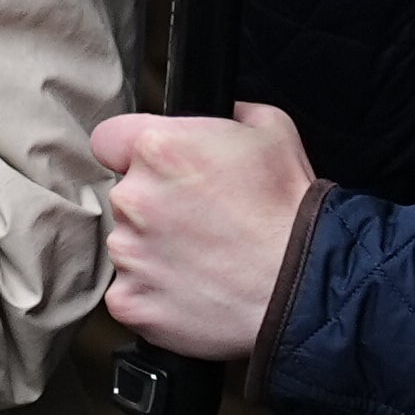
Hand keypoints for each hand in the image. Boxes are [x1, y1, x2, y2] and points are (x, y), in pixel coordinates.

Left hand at [92, 104, 319, 363]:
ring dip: (155, 250)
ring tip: (206, 260)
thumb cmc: (290, 211)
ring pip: (128, 245)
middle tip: (201, 221)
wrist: (305, 288)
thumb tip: (218, 113)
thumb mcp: (272, 130)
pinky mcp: (129, 301)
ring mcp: (128, 254)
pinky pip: (130, 292)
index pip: (109, 139)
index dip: (130, 151)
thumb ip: (227, 113)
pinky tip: (194, 290)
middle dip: (155, 204)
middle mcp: (133, 199)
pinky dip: (155, 294)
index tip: (154, 167)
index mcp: (158, 149)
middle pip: (126, 195)